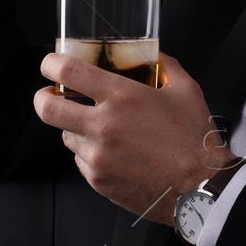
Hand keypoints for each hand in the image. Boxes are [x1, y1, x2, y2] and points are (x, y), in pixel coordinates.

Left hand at [35, 51, 237, 226]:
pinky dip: (90, 153)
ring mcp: (98, 156)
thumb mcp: (186, 90)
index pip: (67, 72)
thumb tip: (153, 56)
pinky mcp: (99, 181)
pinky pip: (81, 161)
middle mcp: (103, 126)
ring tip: (97, 127)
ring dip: (75, 128)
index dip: (50, 64)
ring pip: (65, 136)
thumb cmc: (196, 141)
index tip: (50, 64)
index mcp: (121, 98)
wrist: (202, 189)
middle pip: (47, 108)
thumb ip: (165, 67)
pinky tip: (112, 151)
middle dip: (43, 98)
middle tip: (50, 95)